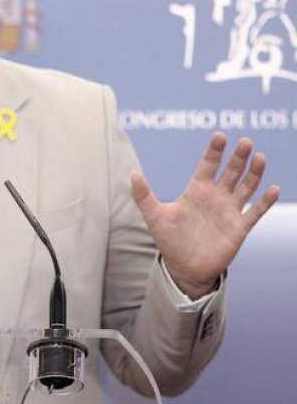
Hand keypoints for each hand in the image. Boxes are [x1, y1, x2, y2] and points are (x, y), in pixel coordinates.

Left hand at [131, 132, 279, 297]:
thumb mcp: (154, 216)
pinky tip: (272, 188)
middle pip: (230, 172)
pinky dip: (265, 201)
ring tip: (259, 157)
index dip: (214, 151)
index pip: (207, 165)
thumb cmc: (169, 239)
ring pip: (246, 187)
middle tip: (245, 142)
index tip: (220, 136)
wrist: (184, 267)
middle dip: (238, 157)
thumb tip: (132, 173)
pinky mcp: (239, 227)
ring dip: (254, 173)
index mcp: (197, 190)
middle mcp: (216, 197)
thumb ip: (143, 195)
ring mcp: (229, 211)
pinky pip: (255, 212)